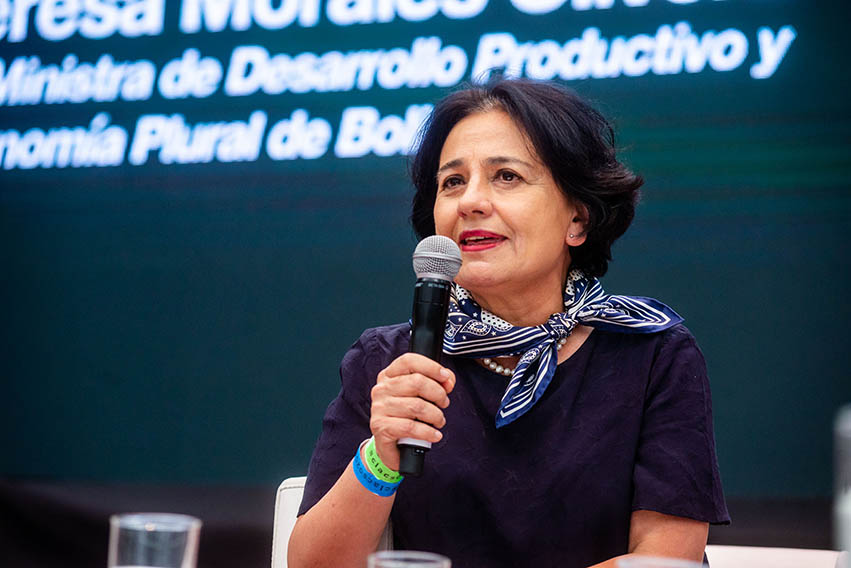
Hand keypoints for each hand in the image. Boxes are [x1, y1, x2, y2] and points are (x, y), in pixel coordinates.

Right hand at [369, 353, 454, 470]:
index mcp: (389, 376)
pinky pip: (411, 427)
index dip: (431, 367)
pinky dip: (428, 432)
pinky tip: (434, 435)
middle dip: (438, 394)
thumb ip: (437, 382)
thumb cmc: (407, 416)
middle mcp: (381, 389)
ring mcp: (379, 408)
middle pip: (417, 382)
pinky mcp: (381, 427)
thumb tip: (448, 380)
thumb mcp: (421, 395)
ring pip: (417, 406)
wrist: (391, 446)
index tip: (445, 377)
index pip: (409, 361)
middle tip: (444, 403)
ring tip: (439, 421)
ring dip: (436, 415)